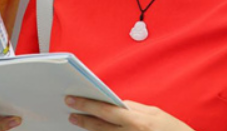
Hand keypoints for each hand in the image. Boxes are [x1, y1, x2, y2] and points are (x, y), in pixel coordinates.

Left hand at [65, 96, 193, 130]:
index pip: (105, 110)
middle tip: (69, 112)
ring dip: (90, 130)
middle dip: (83, 118)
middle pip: (99, 126)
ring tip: (78, 123)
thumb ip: (135, 108)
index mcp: (136, 121)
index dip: (87, 104)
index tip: (72, 99)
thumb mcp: (156, 114)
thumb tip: (118, 103)